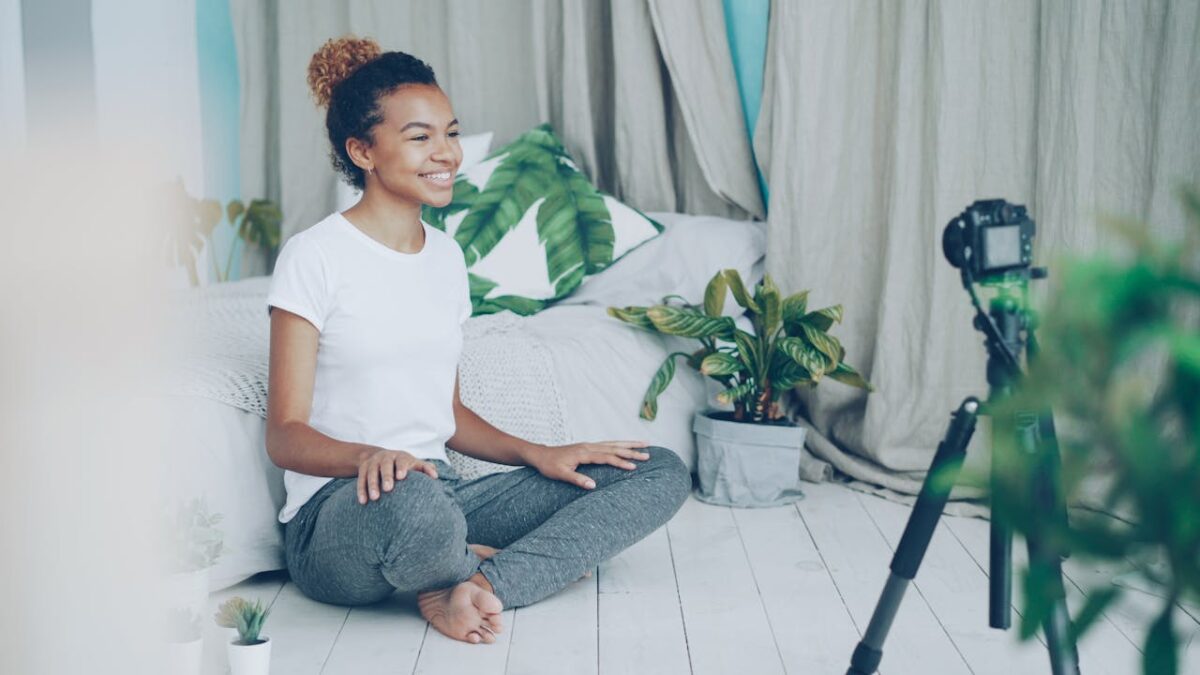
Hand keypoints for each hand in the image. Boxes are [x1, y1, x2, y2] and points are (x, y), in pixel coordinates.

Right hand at [357, 448, 438, 503]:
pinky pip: (360, 479)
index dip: (402, 467)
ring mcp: (373, 462)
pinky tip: (363, 501)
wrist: (380, 456)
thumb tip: (435, 476)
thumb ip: (425, 468)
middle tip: (388, 489)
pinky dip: (361, 490)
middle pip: (385, 465)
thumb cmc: (403, 464)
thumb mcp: (414, 464)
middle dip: (386, 476)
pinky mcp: (363, 468)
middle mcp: (386, 457)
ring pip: (371, 472)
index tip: (401, 476)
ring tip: (375, 498)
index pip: (402, 460)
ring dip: (372, 485)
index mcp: (400, 456)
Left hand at [528, 441, 650, 489]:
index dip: (621, 462)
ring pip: (613, 443)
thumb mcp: (561, 474)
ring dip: (629, 444)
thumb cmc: (549, 465)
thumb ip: (577, 480)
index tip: (634, 467)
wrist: (540, 455)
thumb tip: (593, 486)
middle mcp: (589, 446)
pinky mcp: (588, 446)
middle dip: (632, 450)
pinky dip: (620, 443)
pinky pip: (608, 444)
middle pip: (614, 447)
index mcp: (584, 453)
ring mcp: (589, 445)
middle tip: (648, 454)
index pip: (607, 457)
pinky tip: (626, 445)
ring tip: (645, 444)